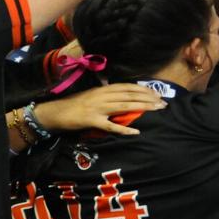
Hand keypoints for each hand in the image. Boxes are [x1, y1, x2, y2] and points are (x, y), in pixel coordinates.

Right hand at [38, 83, 168, 135]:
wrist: (55, 112)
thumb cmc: (75, 105)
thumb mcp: (93, 95)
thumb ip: (107, 94)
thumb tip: (123, 95)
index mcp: (103, 89)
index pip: (127, 87)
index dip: (143, 90)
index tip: (157, 94)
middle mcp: (102, 96)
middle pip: (129, 95)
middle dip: (148, 98)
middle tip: (163, 103)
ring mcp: (97, 108)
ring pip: (124, 106)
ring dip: (142, 108)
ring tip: (156, 110)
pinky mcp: (92, 121)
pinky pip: (111, 126)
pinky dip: (124, 129)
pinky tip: (136, 132)